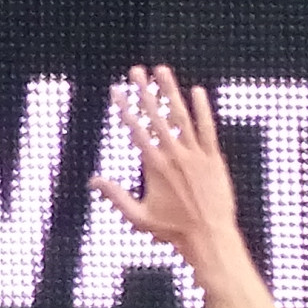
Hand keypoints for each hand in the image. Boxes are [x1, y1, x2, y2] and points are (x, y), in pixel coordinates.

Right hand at [93, 66, 234, 263]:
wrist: (209, 236)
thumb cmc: (173, 231)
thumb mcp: (138, 217)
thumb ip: (115, 196)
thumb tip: (94, 181)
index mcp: (154, 167)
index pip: (136, 130)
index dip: (125, 108)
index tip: (117, 90)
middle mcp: (174, 155)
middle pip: (156, 116)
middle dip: (144, 91)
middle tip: (136, 71)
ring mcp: (195, 155)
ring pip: (181, 116)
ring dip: (170, 91)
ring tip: (162, 71)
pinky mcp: (214, 158)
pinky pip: (207, 128)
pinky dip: (203, 109)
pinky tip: (197, 92)